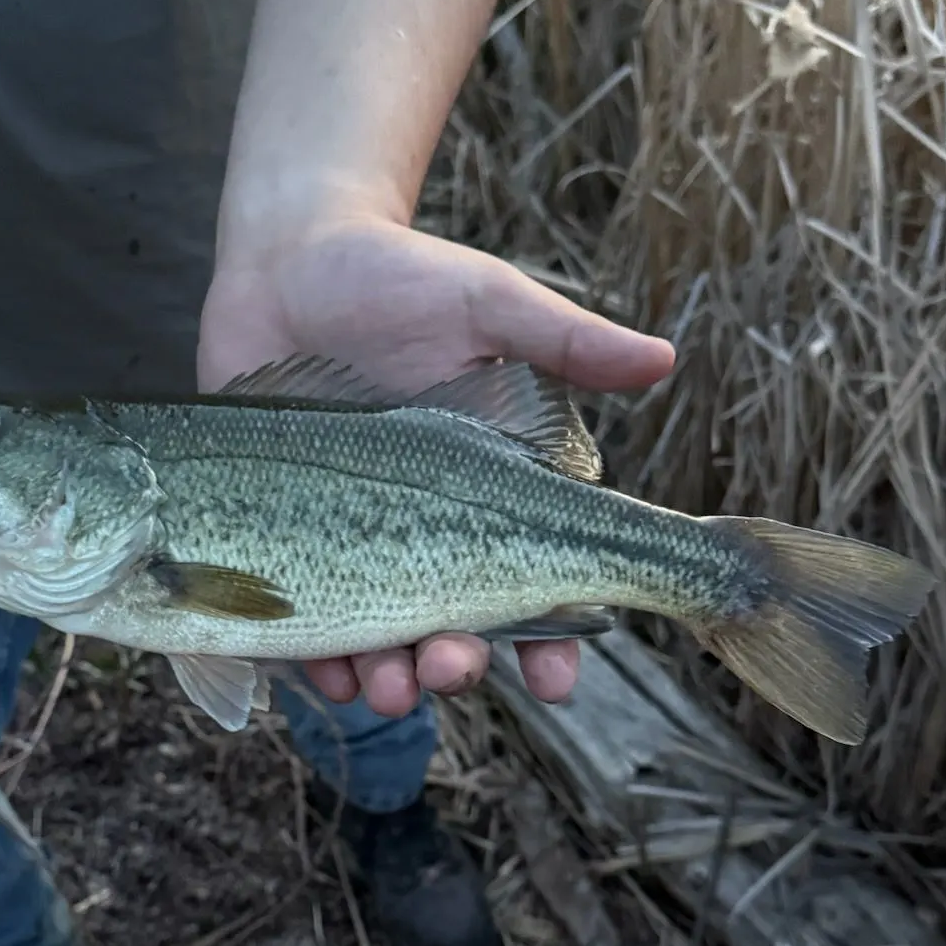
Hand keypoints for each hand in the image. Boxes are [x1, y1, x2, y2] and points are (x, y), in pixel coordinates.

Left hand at [198, 216, 674, 716]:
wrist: (289, 259)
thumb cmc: (399, 278)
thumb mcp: (486, 302)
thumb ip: (565, 339)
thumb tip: (663, 359)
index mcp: (493, 490)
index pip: (540, 584)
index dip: (557, 641)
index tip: (560, 677)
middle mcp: (428, 528)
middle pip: (458, 627)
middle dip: (461, 663)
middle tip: (452, 665)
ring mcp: (352, 539)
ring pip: (382, 638)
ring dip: (390, 678)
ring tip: (385, 686)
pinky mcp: (282, 535)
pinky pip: (299, 617)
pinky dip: (312, 656)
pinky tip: (322, 672)